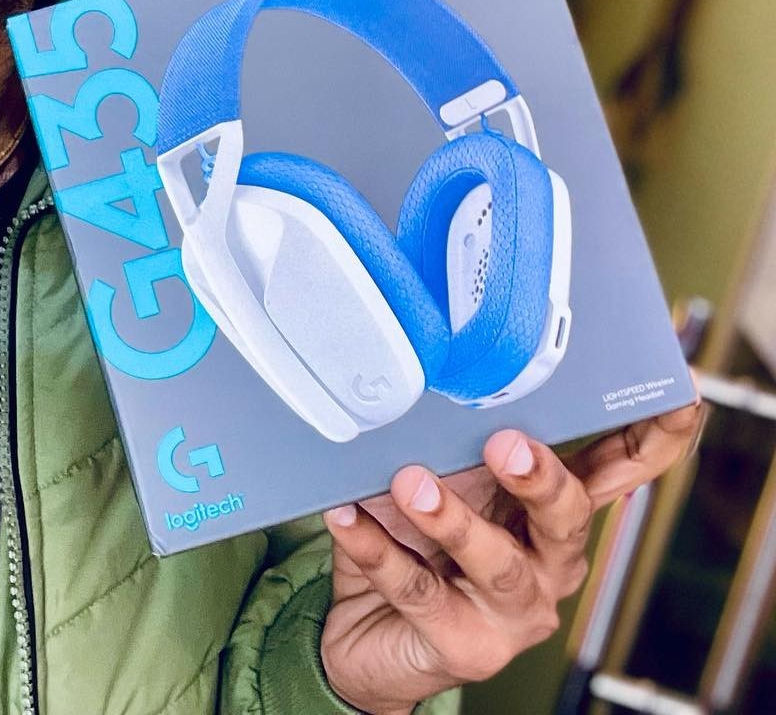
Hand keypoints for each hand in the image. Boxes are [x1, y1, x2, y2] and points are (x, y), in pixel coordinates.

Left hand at [318, 400, 703, 714]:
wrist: (367, 632)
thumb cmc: (415, 539)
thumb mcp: (441, 478)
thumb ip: (449, 439)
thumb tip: (429, 376)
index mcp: (553, 511)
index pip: (618, 470)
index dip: (653, 437)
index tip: (675, 398)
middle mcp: (548, 562)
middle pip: (565, 517)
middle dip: (542, 479)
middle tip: (506, 445)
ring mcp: (511, 611)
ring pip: (495, 563)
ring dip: (453, 519)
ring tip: (412, 484)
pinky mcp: (464, 645)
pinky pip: (416, 589)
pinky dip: (376, 547)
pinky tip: (346, 516)